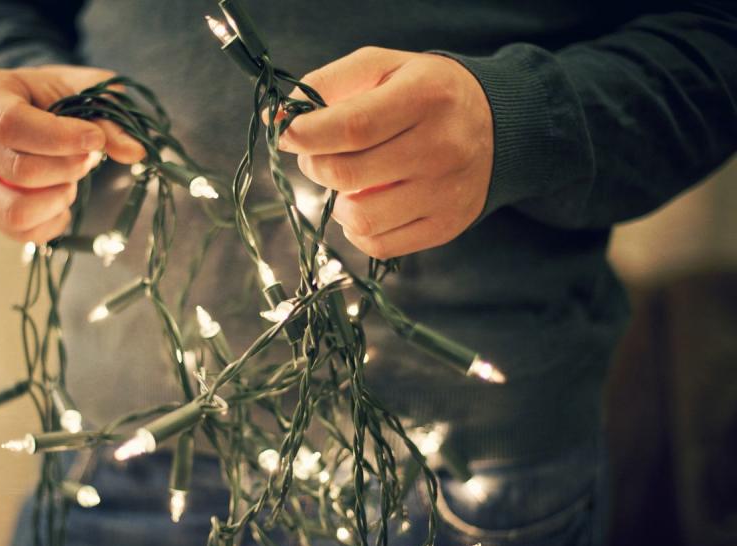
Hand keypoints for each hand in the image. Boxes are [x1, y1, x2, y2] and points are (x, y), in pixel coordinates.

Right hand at [0, 65, 144, 242]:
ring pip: (15, 210)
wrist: (35, 109)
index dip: (59, 138)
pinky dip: (53, 222)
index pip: (11, 125)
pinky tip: (64, 201)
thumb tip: (135, 152)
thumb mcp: (87, 91)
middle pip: (19, 171)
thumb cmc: (59, 96)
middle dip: (68, 169)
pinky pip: (21, 233)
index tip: (95, 140)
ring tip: (71, 180)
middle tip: (88, 158)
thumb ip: (109, 118)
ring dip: (58, 199)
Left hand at [280, 47, 492, 258]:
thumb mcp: (383, 67)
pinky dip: (358, 229)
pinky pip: (379, 245)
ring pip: (360, 218)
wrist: (499, 125)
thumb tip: (279, 119)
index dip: (305, 135)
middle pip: (347, 174)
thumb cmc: (426, 93)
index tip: (287, 135)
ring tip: (348, 181)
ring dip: (337, 202)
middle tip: (318, 155)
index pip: (350, 127)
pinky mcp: (446, 226)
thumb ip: (328, 84)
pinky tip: (366, 204)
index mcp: (424, 98)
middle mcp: (440, 147)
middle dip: (315, 166)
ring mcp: (445, 193)